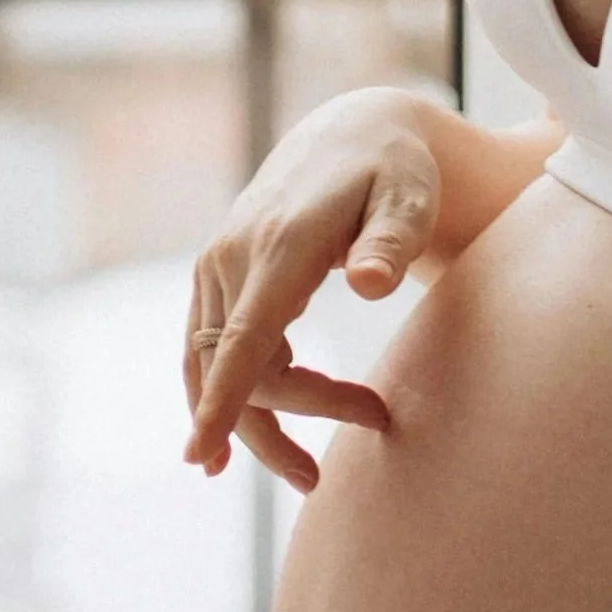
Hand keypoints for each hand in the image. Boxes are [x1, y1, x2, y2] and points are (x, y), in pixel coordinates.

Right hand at [183, 90, 440, 491]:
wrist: (351, 136)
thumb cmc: (392, 172)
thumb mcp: (410, 197)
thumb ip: (394, 240)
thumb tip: (374, 285)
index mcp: (279, 246)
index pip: (244, 335)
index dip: (223, 398)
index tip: (201, 453)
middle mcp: (233, 259)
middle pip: (239, 367)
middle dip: (298, 416)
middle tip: (379, 419)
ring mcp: (217, 269)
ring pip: (215, 368)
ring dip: (258, 424)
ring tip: (310, 475)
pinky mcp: (216, 279)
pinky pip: (209, 353)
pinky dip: (219, 398)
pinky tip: (228, 448)